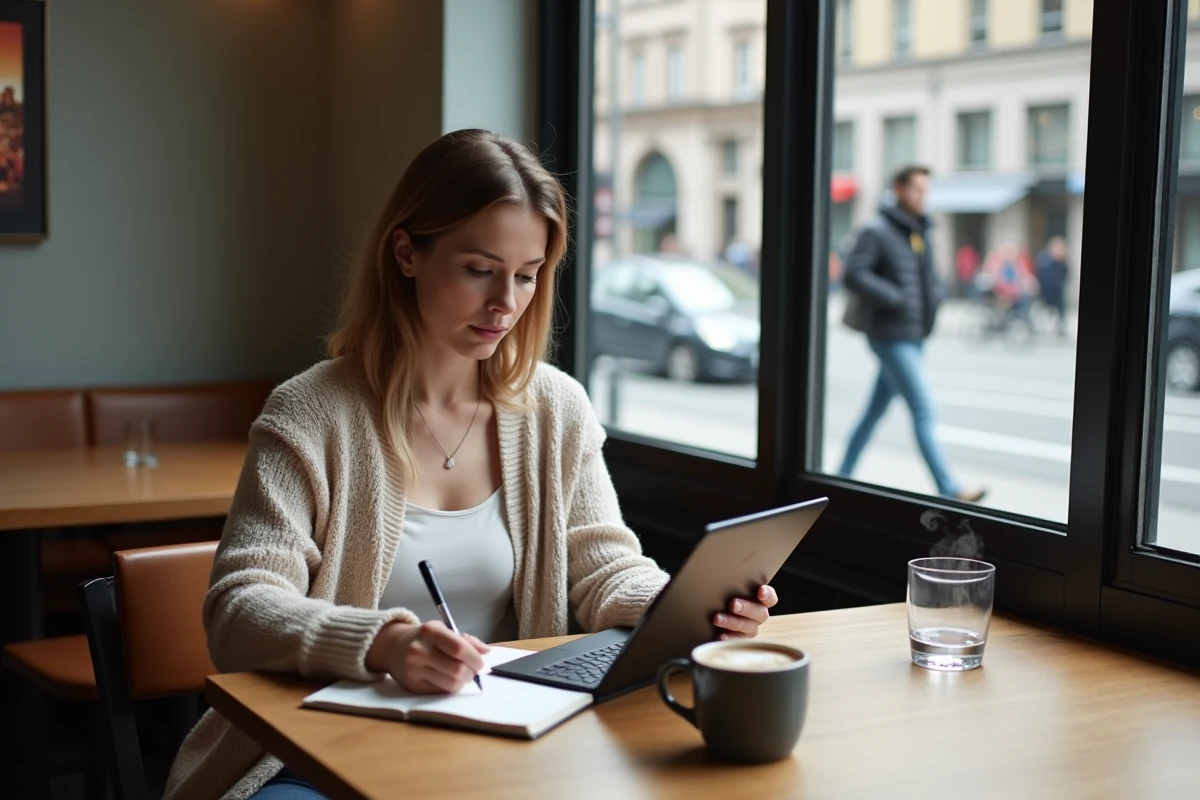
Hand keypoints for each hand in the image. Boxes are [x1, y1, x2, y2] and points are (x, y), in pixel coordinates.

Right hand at [366, 620, 489, 692]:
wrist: (393, 647)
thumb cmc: (425, 638)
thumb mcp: (443, 630)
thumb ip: (466, 640)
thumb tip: (486, 652)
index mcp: (430, 631)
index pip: (459, 648)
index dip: (475, 658)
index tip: (482, 663)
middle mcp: (419, 650)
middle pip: (457, 669)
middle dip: (472, 672)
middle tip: (474, 671)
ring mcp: (414, 669)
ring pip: (451, 684)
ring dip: (463, 682)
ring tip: (462, 674)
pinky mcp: (412, 685)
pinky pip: (441, 691)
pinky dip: (450, 687)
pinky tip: (448, 678)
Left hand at [712, 585, 777, 639]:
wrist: (713, 611)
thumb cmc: (723, 595)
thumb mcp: (728, 588)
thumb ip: (732, 583)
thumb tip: (719, 572)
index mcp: (760, 600)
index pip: (770, 598)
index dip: (768, 595)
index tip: (760, 591)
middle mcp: (759, 615)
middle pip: (760, 613)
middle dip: (746, 608)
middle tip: (732, 604)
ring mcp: (751, 628)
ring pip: (749, 628)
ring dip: (733, 622)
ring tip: (717, 618)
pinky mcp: (741, 640)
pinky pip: (738, 641)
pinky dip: (729, 637)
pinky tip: (720, 634)